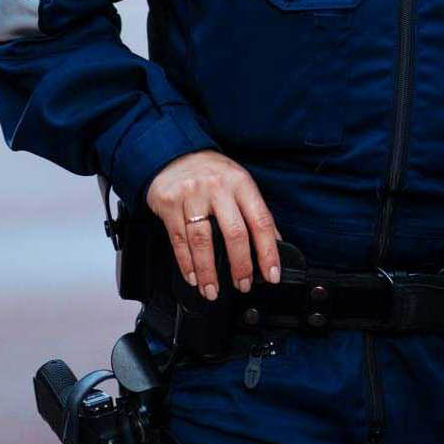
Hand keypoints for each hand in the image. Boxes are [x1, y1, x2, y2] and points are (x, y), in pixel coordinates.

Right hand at [144, 150, 281, 301]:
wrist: (174, 153)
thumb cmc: (212, 172)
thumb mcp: (239, 182)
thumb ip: (254, 210)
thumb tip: (274, 243)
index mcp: (241, 183)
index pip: (260, 221)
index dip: (268, 251)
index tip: (271, 274)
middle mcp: (218, 188)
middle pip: (233, 233)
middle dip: (240, 265)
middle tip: (243, 285)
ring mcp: (192, 196)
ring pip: (202, 241)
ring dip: (208, 272)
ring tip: (212, 290)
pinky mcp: (170, 204)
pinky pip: (179, 240)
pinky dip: (186, 263)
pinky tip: (193, 277)